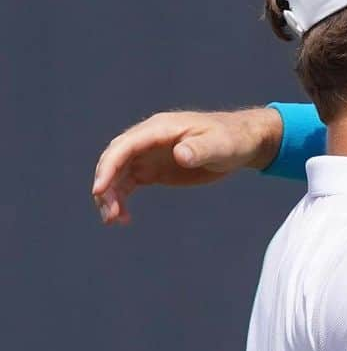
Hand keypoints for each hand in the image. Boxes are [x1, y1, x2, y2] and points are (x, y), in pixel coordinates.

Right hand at [92, 107, 282, 224]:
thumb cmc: (232, 139)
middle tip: (109, 214)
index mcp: (159, 129)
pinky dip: (122, 199)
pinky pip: (129, 183)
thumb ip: (200, 149)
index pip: (125, 146)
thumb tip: (180, 154)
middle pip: (115, 160)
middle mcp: (148, 140)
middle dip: (106, 186)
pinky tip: (123, 218)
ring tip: (113, 220)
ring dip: (111, 196)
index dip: (109, 167)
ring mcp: (149, 155)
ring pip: (119, 174)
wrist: (242, 143)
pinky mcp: (154, 170)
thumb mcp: (220, 144)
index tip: (99, 190)